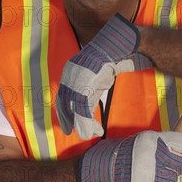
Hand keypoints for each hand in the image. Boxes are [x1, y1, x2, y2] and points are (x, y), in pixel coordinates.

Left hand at [56, 14, 151, 139]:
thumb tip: (88, 103)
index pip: (62, 96)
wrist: (120, 48)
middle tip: (71, 132)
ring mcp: (78, 79)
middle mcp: (71, 76)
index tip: (67, 126)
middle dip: (69, 120)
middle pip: (65, 103)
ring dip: (82, 125)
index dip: (64, 113)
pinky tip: (96, 129)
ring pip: (75, 108)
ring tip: (89, 134)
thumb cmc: (112, 59)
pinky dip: (88, 121)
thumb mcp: (97, 76)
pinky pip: (84, 108)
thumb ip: (91, 89)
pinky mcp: (87, 84)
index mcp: (71, 72)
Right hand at [76, 131, 181, 181]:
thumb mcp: (147, 140)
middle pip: (181, 164)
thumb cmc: (131, 153)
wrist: (110, 169)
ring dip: (168, 179)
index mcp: (154, 139)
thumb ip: (166, 143)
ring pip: (174, 179)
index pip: (179, 141)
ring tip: (154, 175)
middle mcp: (154, 154)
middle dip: (176, 167)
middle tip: (164, 167)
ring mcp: (152, 172)